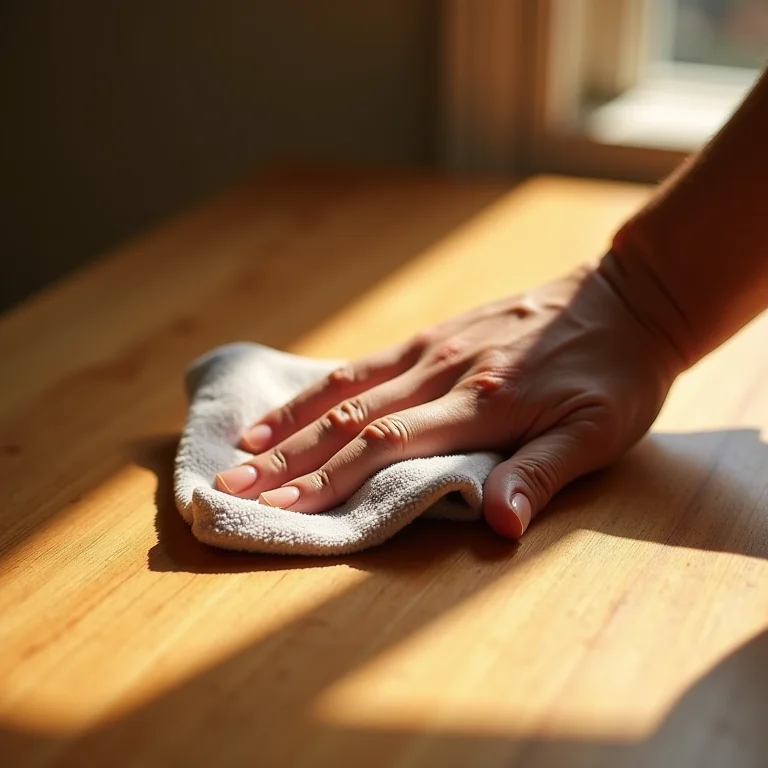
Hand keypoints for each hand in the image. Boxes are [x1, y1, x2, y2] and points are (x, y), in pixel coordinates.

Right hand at [216, 260, 680, 537]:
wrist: (625, 300)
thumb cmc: (614, 376)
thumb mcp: (599, 432)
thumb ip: (542, 473)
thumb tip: (499, 525)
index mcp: (478, 404)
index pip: (382, 448)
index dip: (326, 482)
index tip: (277, 511)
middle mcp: (441, 373)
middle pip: (348, 420)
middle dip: (286, 460)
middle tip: (231, 489)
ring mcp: (431, 349)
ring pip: (346, 389)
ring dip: (290, 422)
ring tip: (242, 449)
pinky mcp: (432, 336)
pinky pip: (365, 363)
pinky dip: (321, 388)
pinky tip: (294, 405)